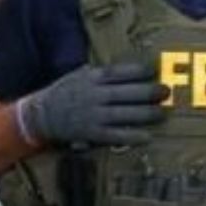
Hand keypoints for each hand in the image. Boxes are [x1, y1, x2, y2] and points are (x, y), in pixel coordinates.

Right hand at [19, 62, 167, 145]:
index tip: (155, 70)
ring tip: (163, 113)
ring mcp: (93, 115)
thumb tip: (123, 69)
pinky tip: (147, 136)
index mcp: (90, 78)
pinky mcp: (91, 133)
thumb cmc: (61, 93)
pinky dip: (132, 136)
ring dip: (146, 114)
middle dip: (149, 92)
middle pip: (126, 93)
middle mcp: (93, 95)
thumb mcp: (77, 75)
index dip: (138, 72)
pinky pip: (115, 135)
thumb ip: (98, 73)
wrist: (40, 115)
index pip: (118, 73)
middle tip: (166, 92)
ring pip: (125, 114)